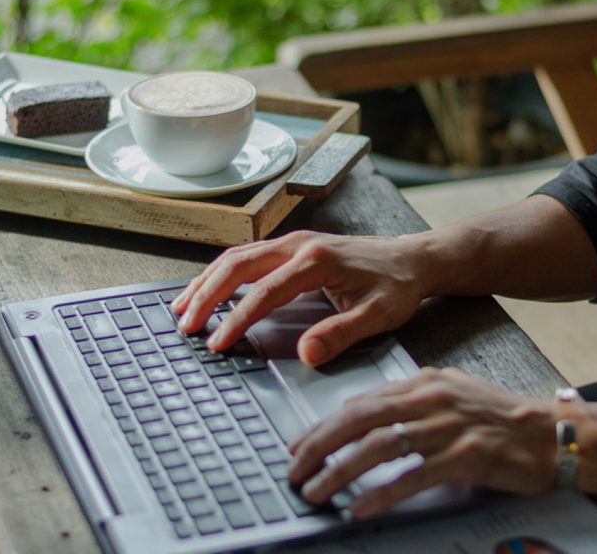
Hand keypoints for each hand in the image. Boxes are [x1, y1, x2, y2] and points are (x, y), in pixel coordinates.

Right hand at [169, 231, 430, 365]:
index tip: (217, 344)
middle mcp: (299, 245)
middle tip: (186, 326)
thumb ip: (341, 334)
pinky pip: (249, 256)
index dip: (237, 319)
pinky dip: (223, 273)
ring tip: (183, 308)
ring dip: (208, 281)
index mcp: (317, 261)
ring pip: (238, 257)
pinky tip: (210, 290)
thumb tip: (307, 355)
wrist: (413, 259)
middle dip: (208, 296)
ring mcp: (294, 242)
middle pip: (239, 266)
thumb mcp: (378, 316)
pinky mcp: (293, 246)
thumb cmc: (397, 287)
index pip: (265, 292)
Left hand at [287, 367, 557, 517]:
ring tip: (317, 490)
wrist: (551, 433)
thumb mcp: (450, 394)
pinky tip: (360, 506)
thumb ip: (406, 400)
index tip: (299, 447)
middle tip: (294, 469)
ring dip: (341, 471)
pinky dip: (382, 493)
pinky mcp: (466, 457)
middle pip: (361, 419)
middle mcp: (432, 400)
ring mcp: (449, 427)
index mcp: (424, 383)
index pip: (360, 402)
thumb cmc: (498, 417)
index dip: (323, 426)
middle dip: (320, 445)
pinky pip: (414, 476)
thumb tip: (356, 413)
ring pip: (380, 446)